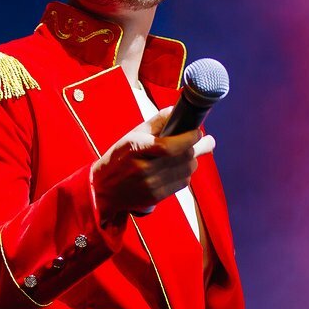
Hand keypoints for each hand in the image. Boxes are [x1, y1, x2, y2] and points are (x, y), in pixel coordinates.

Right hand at [90, 109, 215, 222]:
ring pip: (187, 171)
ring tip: (188, 154)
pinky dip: (185, 174)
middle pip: (183, 158)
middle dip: (198, 148)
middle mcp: (143, 169)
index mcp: (136, 148)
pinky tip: (179, 168)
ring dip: (192, 161)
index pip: (170, 146)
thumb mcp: (132, 136)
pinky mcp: (156, 197)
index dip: (189, 139)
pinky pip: (182, 184)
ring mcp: (151, 185)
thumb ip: (156, 123)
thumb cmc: (118, 157)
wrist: (103, 189)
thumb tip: (176, 111)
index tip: (198, 132)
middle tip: (206, 141)